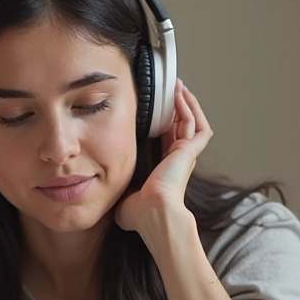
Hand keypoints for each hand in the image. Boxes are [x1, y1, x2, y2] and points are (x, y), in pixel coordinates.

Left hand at [116, 80, 212, 231]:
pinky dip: (190, 109)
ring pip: (192, 122)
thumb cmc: (140, 213)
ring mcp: (186, 155)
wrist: (153, 213)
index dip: (165, 123)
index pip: (168, 139)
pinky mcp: (190, 151)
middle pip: (182, 127)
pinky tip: (181, 96)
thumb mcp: (125, 196)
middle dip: (177, 108)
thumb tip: (103, 194)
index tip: (156, 109)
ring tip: (178, 87)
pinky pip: (195, 124)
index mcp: (166, 169)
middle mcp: (179, 160)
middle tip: (171, 90)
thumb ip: (120, 190)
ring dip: (185, 103)